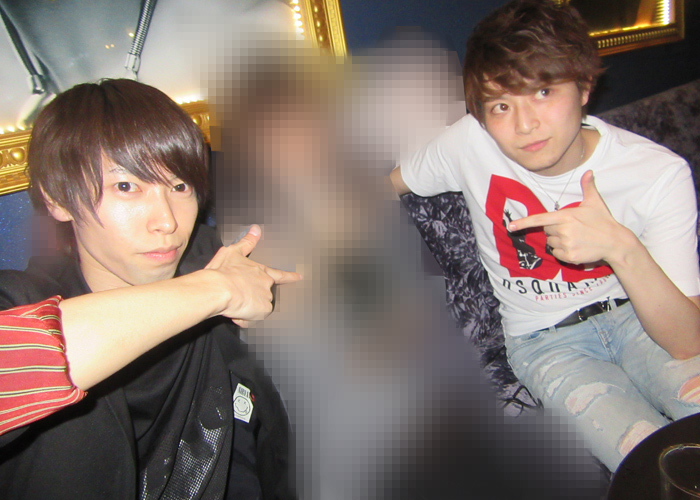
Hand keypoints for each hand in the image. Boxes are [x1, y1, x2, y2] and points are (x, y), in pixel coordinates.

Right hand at [204, 225, 301, 326]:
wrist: (219, 288)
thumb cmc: (223, 271)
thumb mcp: (232, 252)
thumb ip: (247, 242)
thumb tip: (256, 228)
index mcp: (261, 271)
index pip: (280, 275)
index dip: (290, 277)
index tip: (301, 277)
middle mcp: (267, 284)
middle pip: (263, 295)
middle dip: (252, 299)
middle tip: (236, 297)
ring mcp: (267, 297)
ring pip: (257, 308)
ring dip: (246, 309)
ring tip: (232, 303)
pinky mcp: (264, 310)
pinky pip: (252, 319)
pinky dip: (243, 318)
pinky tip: (234, 312)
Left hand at [508, 170, 629, 264]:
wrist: (615, 242)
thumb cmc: (603, 221)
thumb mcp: (595, 202)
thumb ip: (587, 187)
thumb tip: (588, 172)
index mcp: (565, 216)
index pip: (540, 219)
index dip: (524, 223)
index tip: (511, 227)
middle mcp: (563, 230)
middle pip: (546, 231)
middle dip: (555, 229)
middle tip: (572, 228)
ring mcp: (566, 244)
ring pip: (551, 243)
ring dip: (559, 241)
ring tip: (576, 238)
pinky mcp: (570, 256)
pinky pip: (557, 254)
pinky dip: (563, 252)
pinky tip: (576, 247)